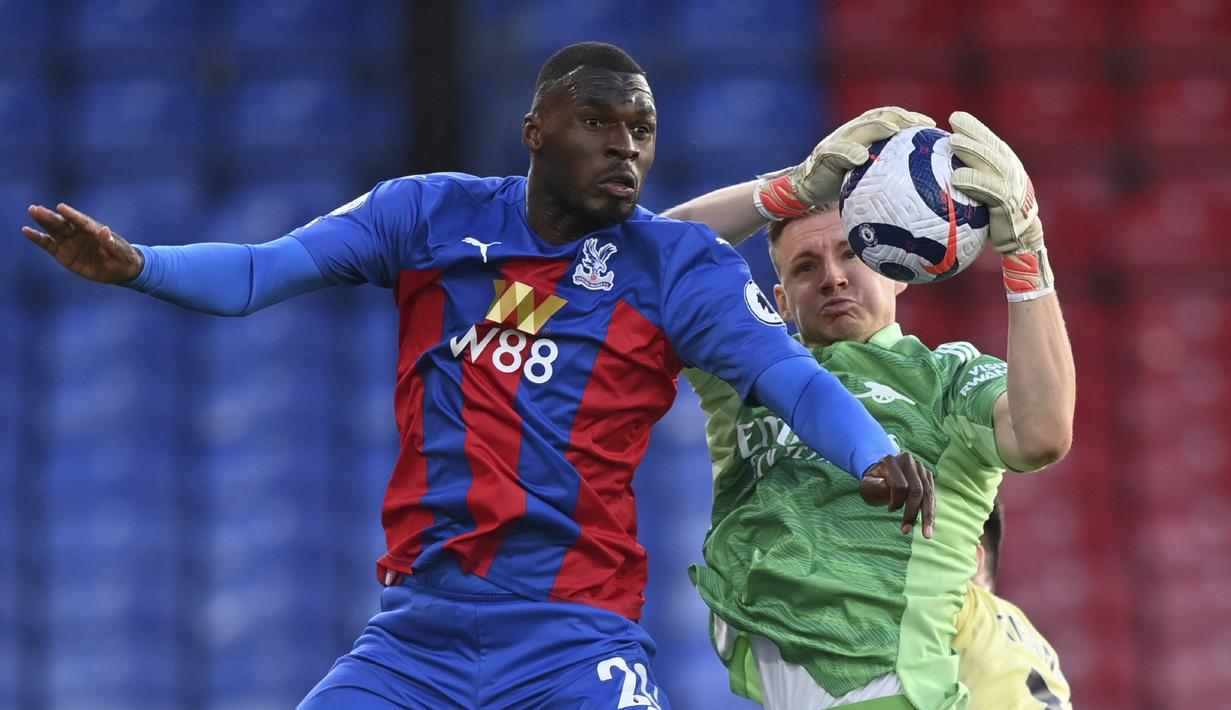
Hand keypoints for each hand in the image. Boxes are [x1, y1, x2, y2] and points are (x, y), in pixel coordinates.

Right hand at [23, 203, 144, 283]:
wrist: (120, 270)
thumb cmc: (123, 257)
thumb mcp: (120, 252)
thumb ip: (111, 242)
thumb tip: (104, 230)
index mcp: (94, 230)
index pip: (81, 221)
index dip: (72, 215)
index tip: (61, 207)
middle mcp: (79, 233)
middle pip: (63, 223)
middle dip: (50, 216)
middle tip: (36, 208)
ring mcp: (70, 242)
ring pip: (54, 230)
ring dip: (43, 221)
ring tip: (32, 211)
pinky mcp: (63, 253)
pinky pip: (48, 245)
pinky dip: (38, 238)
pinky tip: (26, 231)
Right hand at [754, 106, 934, 219]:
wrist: (807, 188)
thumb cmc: (841, 182)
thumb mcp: (867, 174)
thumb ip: (886, 170)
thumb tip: (919, 183)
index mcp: (864, 133)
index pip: (890, 118)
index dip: (910, 117)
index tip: (931, 126)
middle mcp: (851, 132)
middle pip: (878, 117)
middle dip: (900, 118)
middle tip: (920, 125)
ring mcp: (837, 142)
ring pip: (859, 128)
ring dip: (878, 127)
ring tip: (895, 131)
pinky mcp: (824, 156)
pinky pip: (837, 152)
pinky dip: (848, 152)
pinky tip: (861, 157)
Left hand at [859, 452, 935, 537]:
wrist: (880, 475)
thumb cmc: (872, 484)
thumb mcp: (867, 486)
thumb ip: (874, 486)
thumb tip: (887, 486)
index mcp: (890, 460)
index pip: (900, 485)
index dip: (896, 501)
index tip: (889, 509)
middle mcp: (907, 460)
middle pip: (917, 490)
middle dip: (913, 512)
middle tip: (906, 531)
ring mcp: (919, 467)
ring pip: (928, 493)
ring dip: (927, 516)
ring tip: (927, 535)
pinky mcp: (927, 475)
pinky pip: (932, 495)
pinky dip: (931, 511)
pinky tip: (929, 526)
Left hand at [948, 111, 1053, 300]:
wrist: (1019, 241)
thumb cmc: (993, 219)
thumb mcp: (982, 197)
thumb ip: (967, 184)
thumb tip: (931, 176)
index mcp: (1005, 166)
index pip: (989, 141)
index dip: (974, 128)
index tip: (955, 117)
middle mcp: (1011, 172)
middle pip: (991, 146)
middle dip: (974, 131)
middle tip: (954, 120)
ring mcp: (1012, 186)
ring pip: (991, 163)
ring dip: (972, 150)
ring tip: (953, 142)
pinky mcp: (1009, 204)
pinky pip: (990, 190)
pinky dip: (974, 181)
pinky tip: (956, 178)